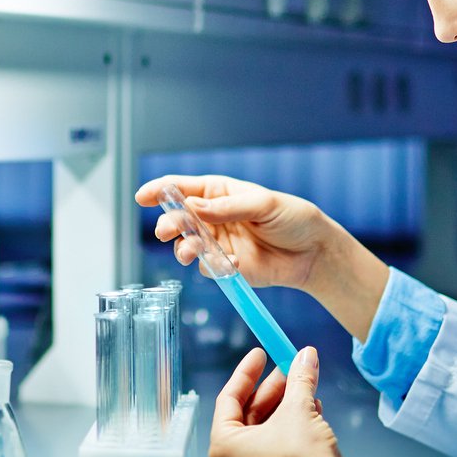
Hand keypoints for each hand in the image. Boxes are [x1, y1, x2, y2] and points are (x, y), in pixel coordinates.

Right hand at [134, 174, 333, 289]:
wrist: (314, 252)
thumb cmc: (293, 218)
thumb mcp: (263, 204)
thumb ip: (227, 208)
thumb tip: (192, 206)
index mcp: (219, 193)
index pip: (182, 188)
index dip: (160, 190)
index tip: (143, 196)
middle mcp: (213, 217)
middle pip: (178, 218)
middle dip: (169, 223)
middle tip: (166, 230)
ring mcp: (217, 243)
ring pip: (186, 245)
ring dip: (184, 248)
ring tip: (190, 252)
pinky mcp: (225, 267)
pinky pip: (208, 268)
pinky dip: (213, 267)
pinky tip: (233, 264)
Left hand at [208, 345, 388, 456]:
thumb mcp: (299, 408)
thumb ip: (299, 378)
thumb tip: (306, 354)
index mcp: (223, 447)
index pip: (229, 399)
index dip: (247, 372)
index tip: (261, 354)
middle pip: (247, 415)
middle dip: (271, 390)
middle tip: (288, 368)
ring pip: (264, 431)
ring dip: (284, 406)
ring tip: (304, 387)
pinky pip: (274, 448)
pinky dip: (289, 428)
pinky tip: (311, 410)